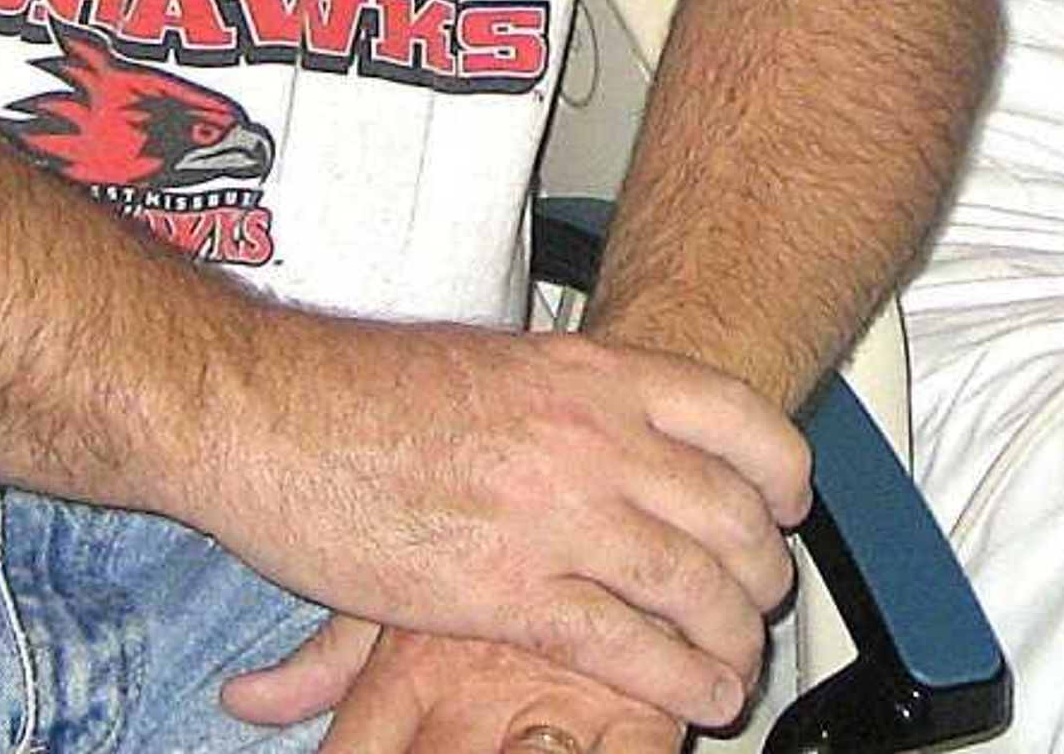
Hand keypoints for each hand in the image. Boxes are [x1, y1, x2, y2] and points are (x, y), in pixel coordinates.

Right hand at [189, 313, 806, 732]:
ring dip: (733, 632)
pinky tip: (699, 697)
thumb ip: (564, 396)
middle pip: (728, 509)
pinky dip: (678, 678)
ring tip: (740, 662)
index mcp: (593, 374)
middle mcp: (593, 437)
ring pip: (692, 582)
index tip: (790, 502)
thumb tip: (600, 413)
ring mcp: (556, 513)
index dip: (780, 470)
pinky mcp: (506, 591)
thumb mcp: (498, 366)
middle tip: (764, 597)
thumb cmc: (361, 390)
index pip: (735, 416)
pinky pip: (625, 645)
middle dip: (762, 567)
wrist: (273, 412)